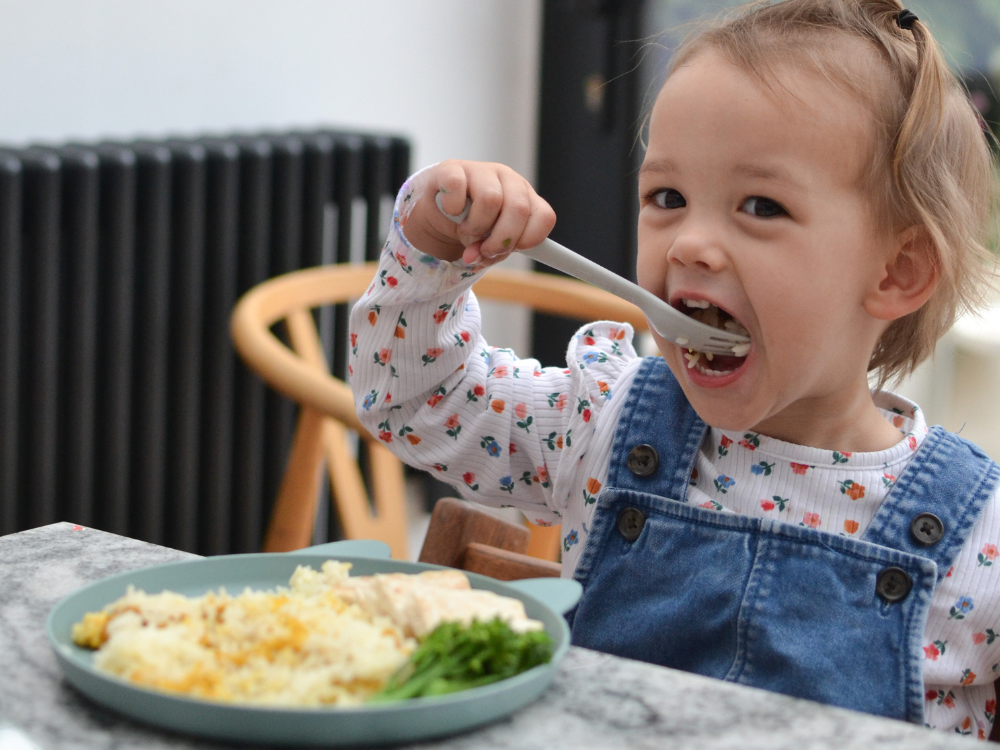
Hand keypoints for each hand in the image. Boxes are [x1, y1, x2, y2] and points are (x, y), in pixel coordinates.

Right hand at [406, 160, 555, 264]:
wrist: (441, 209)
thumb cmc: (472, 224)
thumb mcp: (488, 243)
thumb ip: (489, 253)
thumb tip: (473, 256)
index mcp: (525, 197)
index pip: (544, 217)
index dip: (528, 239)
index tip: (510, 249)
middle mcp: (508, 179)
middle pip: (519, 209)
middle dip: (501, 239)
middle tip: (484, 248)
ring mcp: (482, 170)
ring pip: (490, 198)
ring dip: (475, 225)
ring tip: (466, 229)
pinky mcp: (453, 168)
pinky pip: (457, 185)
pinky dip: (453, 206)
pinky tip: (451, 211)